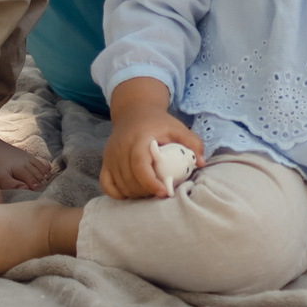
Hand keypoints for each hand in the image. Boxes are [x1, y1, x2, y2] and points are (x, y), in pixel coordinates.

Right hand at [101, 77, 200, 198]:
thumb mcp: (178, 128)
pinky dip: (119, 194)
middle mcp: (120, 147)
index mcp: (139, 138)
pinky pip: (107, 185)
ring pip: (120, 184)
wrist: (134, 112)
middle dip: (146, 191)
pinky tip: (133, 193)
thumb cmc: (159, 123)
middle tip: (161, 193)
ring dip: (135, 194)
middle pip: (130, 178)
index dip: (150, 182)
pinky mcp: (105, 162)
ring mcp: (110, 156)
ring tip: (151, 192)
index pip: (139, 164)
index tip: (163, 192)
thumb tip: (202, 163)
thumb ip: (192, 143)